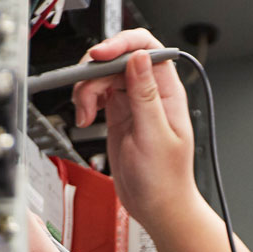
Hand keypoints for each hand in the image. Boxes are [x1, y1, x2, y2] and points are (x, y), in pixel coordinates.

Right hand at [70, 29, 203, 226]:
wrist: (156, 207)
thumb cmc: (165, 179)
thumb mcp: (154, 136)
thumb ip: (145, 96)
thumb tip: (140, 58)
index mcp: (168, 92)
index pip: (147, 49)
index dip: (122, 45)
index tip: (98, 56)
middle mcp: (150, 93)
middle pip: (118, 59)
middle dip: (95, 72)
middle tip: (84, 95)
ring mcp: (133, 102)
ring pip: (104, 76)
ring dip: (86, 90)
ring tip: (84, 114)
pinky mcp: (118, 114)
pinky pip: (97, 94)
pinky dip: (85, 101)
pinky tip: (84, 117)